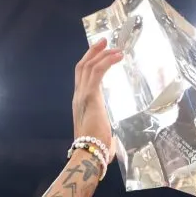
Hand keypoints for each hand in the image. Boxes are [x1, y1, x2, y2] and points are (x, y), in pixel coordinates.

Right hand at [72, 39, 122, 160]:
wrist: (88, 154)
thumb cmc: (97, 150)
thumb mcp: (103, 135)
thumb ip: (107, 131)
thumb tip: (114, 136)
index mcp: (80, 104)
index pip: (82, 77)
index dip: (90, 62)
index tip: (101, 53)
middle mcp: (78, 96)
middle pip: (82, 66)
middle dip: (93, 52)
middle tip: (105, 41)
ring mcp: (82, 95)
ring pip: (89, 66)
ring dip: (102, 55)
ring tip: (116, 48)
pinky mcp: (89, 96)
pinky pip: (96, 72)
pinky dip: (106, 62)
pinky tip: (117, 57)